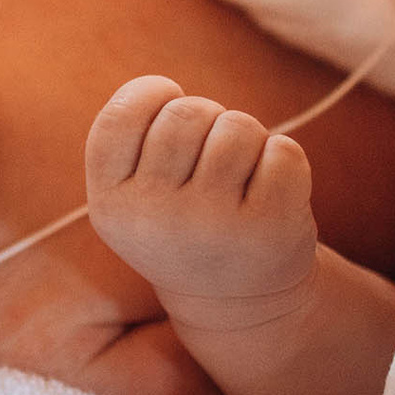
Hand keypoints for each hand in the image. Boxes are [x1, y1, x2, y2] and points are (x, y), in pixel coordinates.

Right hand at [85, 76, 315, 313]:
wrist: (239, 304)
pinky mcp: (268, 228)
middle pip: (186, 113)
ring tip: (240, 176)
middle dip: (206, 118)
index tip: (168, 104)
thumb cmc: (184, 223)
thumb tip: (162, 90)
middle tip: (210, 155)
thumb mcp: (135, 194)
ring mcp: (213, 224)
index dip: (150, 94)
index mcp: (110, 206)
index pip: (122, 115)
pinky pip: (283, 150)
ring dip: (247, 138)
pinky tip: (270, 193)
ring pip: (237, 126)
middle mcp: (155, 218)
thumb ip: (132, 140)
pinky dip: (284, 160)